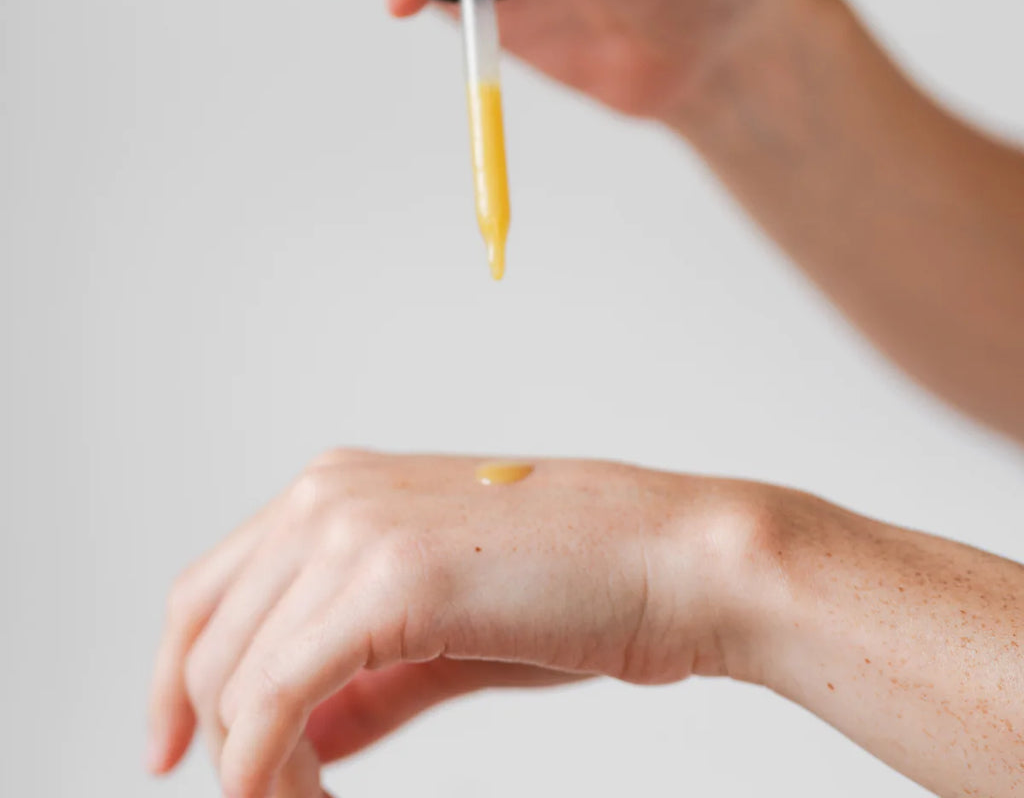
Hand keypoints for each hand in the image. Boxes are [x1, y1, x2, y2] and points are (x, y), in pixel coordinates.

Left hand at [146, 451, 757, 796]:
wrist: (675, 557)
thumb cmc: (581, 584)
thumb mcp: (447, 629)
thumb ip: (365, 678)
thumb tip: (301, 732)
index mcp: (339, 487)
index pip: (211, 588)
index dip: (177, 677)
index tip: (180, 746)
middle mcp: (330, 494)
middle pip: (206, 637)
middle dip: (219, 736)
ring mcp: (354, 527)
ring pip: (233, 674)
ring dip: (249, 763)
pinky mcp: (388, 580)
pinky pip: (276, 697)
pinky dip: (265, 768)